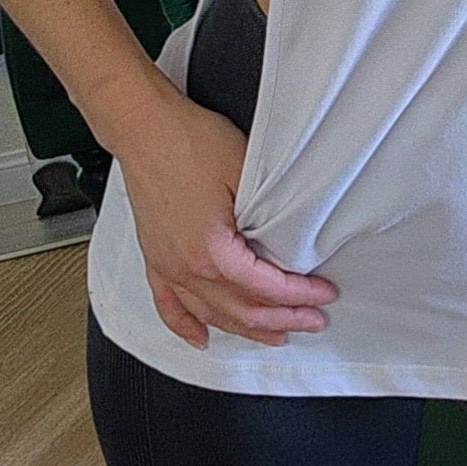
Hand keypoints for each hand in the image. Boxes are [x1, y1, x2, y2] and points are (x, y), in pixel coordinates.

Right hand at [111, 82, 338, 350]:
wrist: (144, 127)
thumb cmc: (188, 142)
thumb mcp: (246, 173)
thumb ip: (270, 216)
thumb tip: (293, 241)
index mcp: (211, 251)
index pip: (266, 289)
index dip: (300, 296)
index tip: (322, 295)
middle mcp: (186, 266)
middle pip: (242, 310)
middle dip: (283, 319)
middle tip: (312, 320)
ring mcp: (167, 265)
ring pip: (211, 315)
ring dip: (246, 329)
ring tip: (275, 335)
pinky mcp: (154, 257)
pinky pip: (168, 305)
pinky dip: (185, 326)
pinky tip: (201, 338)